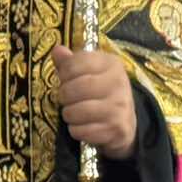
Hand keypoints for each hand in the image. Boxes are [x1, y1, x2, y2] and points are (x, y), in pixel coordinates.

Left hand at [52, 45, 136, 160]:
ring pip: (79, 111)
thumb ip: (71, 62)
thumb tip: (57, 50)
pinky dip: (76, 130)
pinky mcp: (117, 129)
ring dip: (69, 114)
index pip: (76, 63)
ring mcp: (120, 107)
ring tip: (72, 113)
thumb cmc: (101, 93)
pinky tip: (81, 126)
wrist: (125, 121)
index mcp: (111, 63)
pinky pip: (84, 131)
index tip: (64, 79)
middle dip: (64, 95)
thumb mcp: (89, 73)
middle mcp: (119, 83)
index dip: (64, 73)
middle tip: (65, 99)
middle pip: (77, 87)